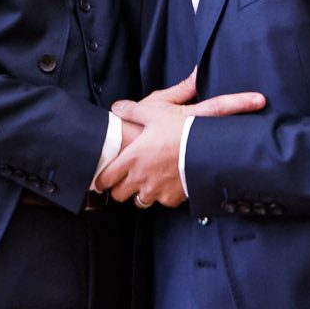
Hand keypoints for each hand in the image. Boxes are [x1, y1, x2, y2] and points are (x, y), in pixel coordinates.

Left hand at [94, 72, 265, 207]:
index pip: (105, 179)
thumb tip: (117, 107)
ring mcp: (156, 190)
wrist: (207, 148)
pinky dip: (162, 195)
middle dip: (119, 188)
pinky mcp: (171, 198)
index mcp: (132, 159)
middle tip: (124, 180)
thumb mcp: (155, 113)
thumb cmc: (179, 130)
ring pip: (139, 201)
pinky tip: (167, 184)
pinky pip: (162, 201)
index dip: (102, 179)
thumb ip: (133, 111)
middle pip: (118, 194)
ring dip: (140, 193)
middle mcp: (140, 178)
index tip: (103, 178)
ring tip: (147, 181)